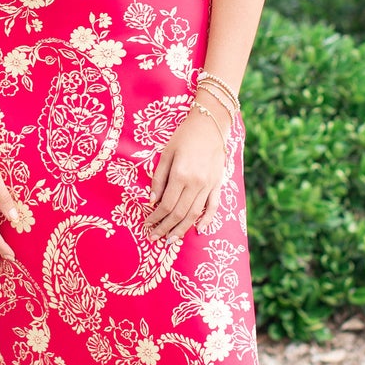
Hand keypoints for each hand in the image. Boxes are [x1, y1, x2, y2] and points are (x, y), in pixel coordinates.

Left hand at [145, 106, 226, 243]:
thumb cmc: (184, 137)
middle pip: (179, 213)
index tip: (146, 225)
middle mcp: (196, 183)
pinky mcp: (217, 184)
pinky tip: (199, 230)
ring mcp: (209, 185)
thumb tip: (152, 201)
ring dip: (182, 229)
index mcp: (181, 175)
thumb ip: (158, 178)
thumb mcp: (166, 154)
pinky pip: (213, 206)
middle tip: (154, 238)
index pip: (166, 205)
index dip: (155, 218)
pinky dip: (207, 219)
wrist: (210, 124)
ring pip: (194, 214)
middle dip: (165, 228)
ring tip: (171, 240)